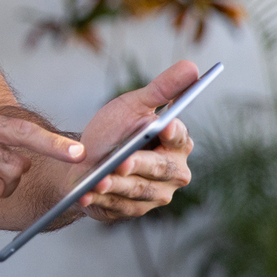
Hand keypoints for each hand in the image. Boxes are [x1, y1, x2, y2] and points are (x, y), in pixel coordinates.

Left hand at [74, 60, 195, 221]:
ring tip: (97, 180)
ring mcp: (156, 195)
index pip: (179, 138)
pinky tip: (85, 194)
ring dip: (115, 185)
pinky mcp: (134, 210)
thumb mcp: (132, 106)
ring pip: (137, 190)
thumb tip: (192, 66)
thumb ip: (161, 89)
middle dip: (138, 165)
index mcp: (177, 143)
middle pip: (159, 169)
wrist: (84, 160)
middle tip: (121, 161)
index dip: (172, 134)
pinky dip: (100, 200)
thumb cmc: (113, 130)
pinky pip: (118, 206)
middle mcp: (173, 172)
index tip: (164, 126)